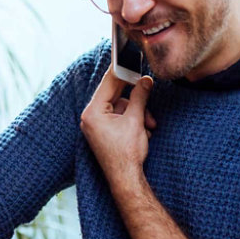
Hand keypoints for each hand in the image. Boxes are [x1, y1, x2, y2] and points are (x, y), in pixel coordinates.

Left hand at [80, 66, 155, 182]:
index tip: (130, 59)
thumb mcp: (136, 120)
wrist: (125, 179)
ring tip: (149, 125)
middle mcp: (90, 117)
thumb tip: (145, 80)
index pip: (108, 83)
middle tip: (148, 88)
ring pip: (121, 107)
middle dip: (135, 99)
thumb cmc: (126, 153)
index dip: (122, 71)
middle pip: (115, 95)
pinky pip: (120, 117)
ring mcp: (96, 125)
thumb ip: (140, 97)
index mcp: (93, 112)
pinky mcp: (104, 132)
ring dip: (138, 113)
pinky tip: (143, 130)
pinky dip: (133, 121)